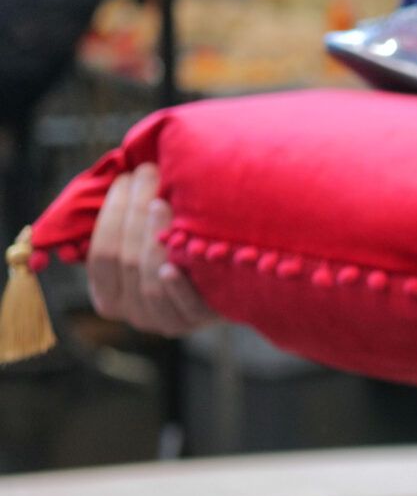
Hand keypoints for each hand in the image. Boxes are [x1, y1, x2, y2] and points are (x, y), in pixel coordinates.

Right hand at [85, 164, 217, 336]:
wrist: (237, 282)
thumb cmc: (182, 247)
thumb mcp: (150, 234)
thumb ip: (130, 217)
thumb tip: (123, 173)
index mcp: (109, 294)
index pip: (101, 253)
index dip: (111, 214)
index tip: (126, 178)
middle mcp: (132, 313)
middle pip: (123, 260)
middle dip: (133, 213)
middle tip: (148, 174)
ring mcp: (164, 321)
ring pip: (149, 283)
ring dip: (152, 240)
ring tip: (161, 204)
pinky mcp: (198, 321)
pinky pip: (184, 308)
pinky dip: (177, 288)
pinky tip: (173, 268)